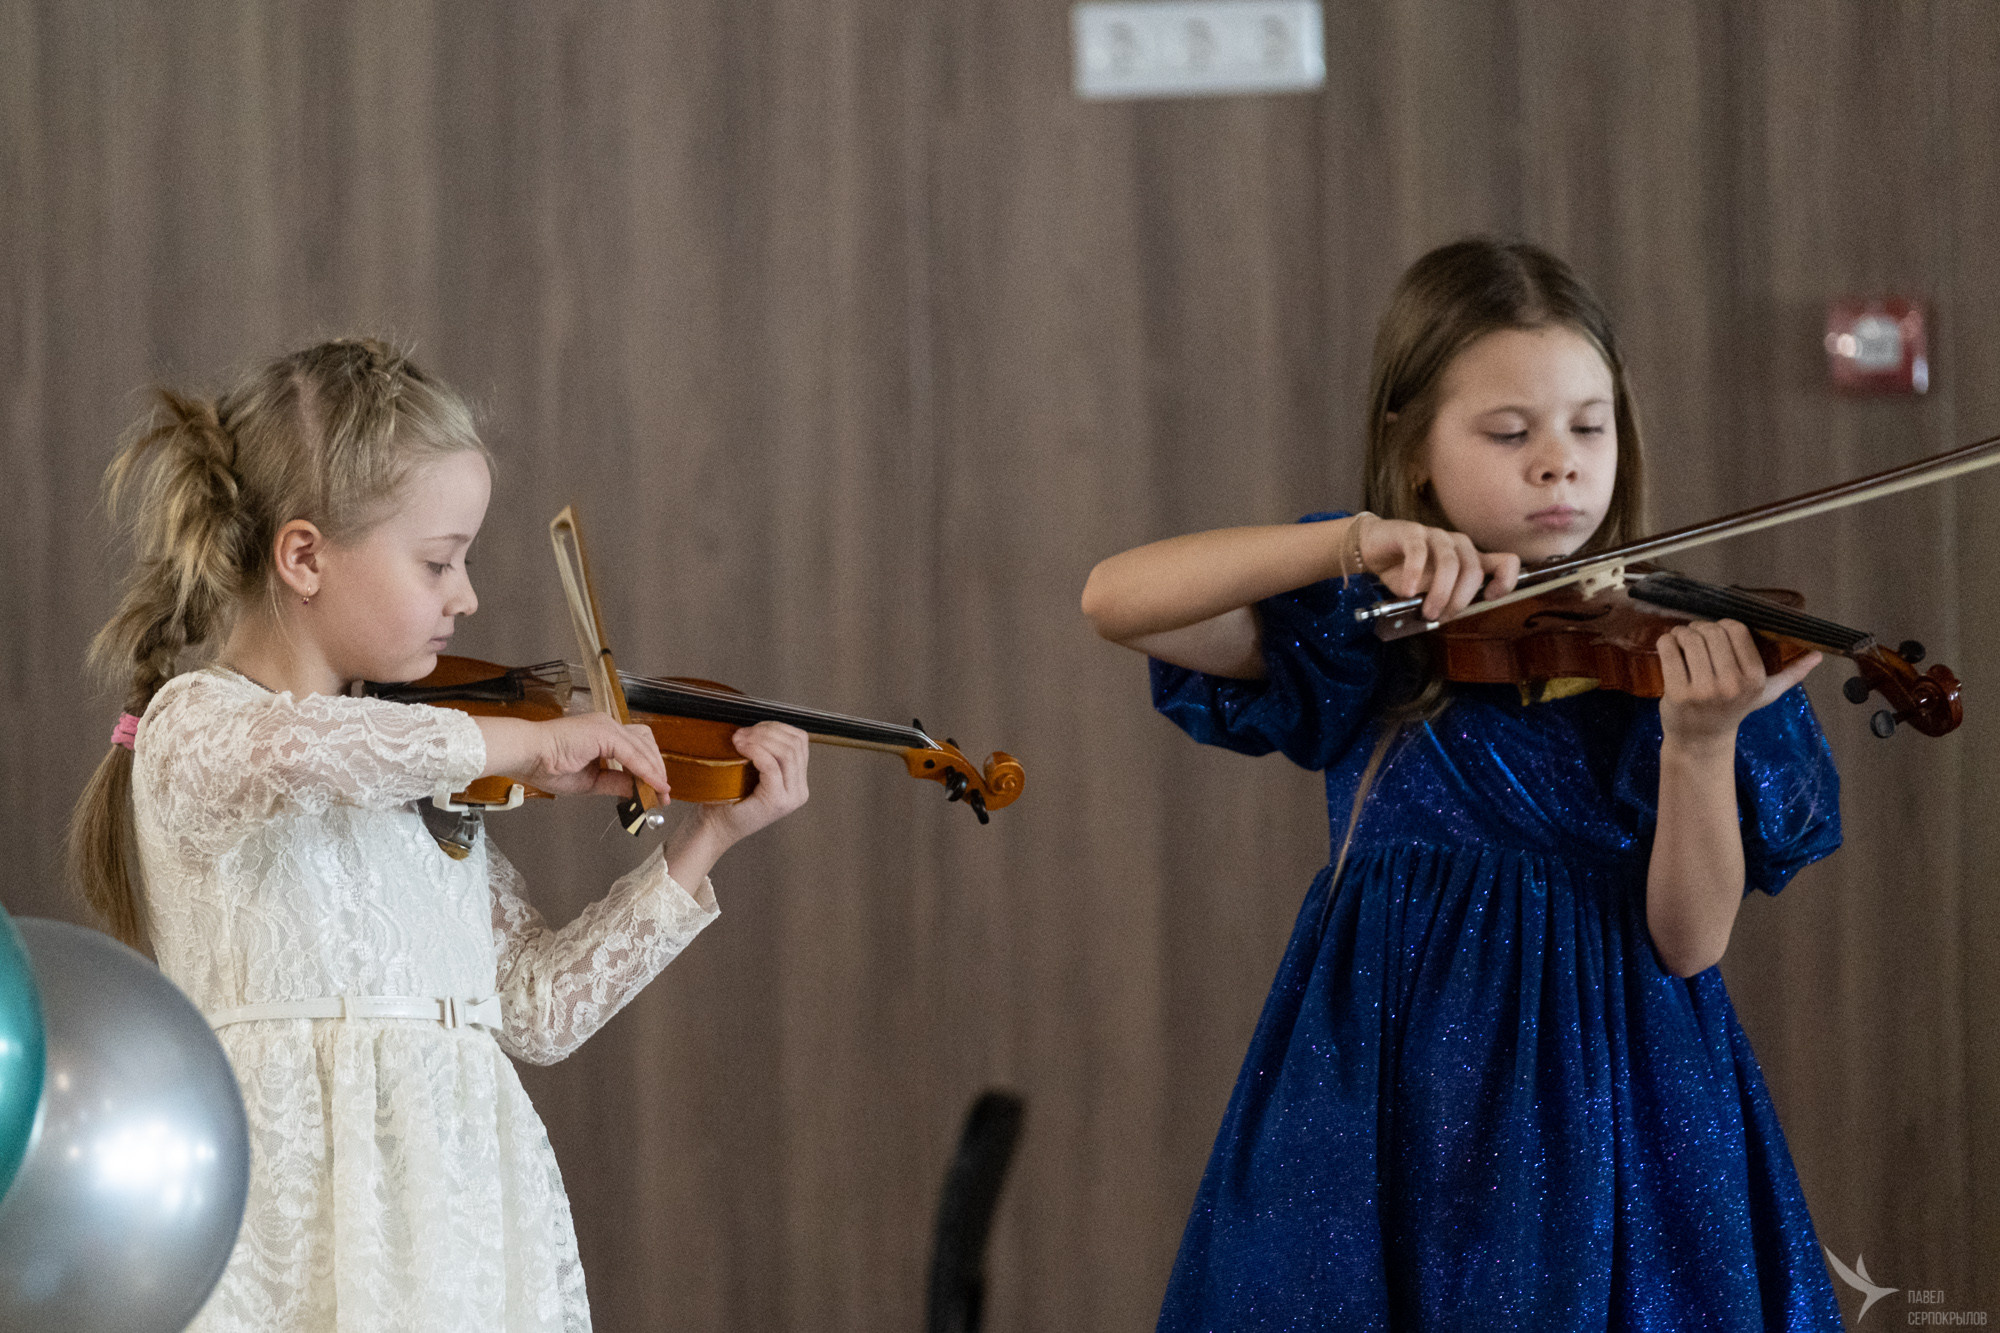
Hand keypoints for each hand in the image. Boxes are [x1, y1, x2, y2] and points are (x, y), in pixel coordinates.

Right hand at [490, 713, 673, 800]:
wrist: (525, 756)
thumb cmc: (545, 766)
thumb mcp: (590, 783)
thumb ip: (615, 783)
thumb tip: (638, 790)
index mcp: (602, 736)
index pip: (636, 749)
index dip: (650, 770)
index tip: (658, 791)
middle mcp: (607, 726)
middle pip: (646, 744)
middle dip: (657, 769)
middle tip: (663, 794)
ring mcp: (606, 726)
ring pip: (643, 746)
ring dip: (654, 770)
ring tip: (659, 792)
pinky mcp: (603, 732)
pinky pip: (632, 753)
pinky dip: (645, 770)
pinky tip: (652, 784)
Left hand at [667, 721, 810, 871]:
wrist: (714, 826)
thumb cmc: (727, 798)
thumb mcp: (751, 769)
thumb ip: (764, 750)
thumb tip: (759, 724)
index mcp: (797, 781)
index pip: (799, 741)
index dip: (776, 727)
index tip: (751, 728)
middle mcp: (799, 790)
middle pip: (795, 744)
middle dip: (767, 731)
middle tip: (741, 733)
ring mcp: (791, 797)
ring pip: (787, 752)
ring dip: (761, 739)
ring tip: (738, 740)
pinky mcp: (777, 801)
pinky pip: (772, 766)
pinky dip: (756, 750)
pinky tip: (741, 747)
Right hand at [1355, 517, 1521, 621]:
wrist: (1372, 549)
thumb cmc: (1406, 572)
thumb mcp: (1431, 589)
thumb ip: (1445, 598)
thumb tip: (1449, 617)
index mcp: (1470, 558)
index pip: (1506, 562)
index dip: (1505, 581)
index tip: (1489, 598)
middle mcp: (1459, 545)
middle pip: (1474, 571)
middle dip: (1459, 600)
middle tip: (1439, 617)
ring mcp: (1436, 536)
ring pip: (1450, 564)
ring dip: (1439, 593)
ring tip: (1426, 611)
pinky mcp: (1411, 532)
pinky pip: (1419, 553)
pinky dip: (1414, 575)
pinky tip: (1407, 592)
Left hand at [1657, 619, 1820, 746]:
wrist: (1701, 740)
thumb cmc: (1733, 710)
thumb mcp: (1765, 693)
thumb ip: (1792, 673)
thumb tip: (1817, 655)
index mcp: (1755, 679)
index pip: (1736, 629)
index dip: (1722, 625)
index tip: (1715, 634)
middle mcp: (1732, 684)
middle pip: (1711, 631)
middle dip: (1700, 628)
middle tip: (1694, 636)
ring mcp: (1704, 690)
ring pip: (1689, 638)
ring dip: (1681, 633)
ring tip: (1681, 641)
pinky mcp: (1678, 693)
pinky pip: (1668, 649)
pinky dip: (1666, 641)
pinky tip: (1669, 647)